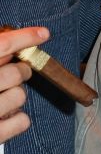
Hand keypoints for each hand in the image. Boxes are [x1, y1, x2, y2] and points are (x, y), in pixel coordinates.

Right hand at [0, 27, 48, 142]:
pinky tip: (2, 118)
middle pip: (17, 72)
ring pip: (20, 95)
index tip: (43, 33)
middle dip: (19, 72)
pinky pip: (23, 120)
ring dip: (14, 96)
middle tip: (12, 75)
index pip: (1, 46)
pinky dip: (17, 119)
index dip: (24, 38)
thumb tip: (8, 50)